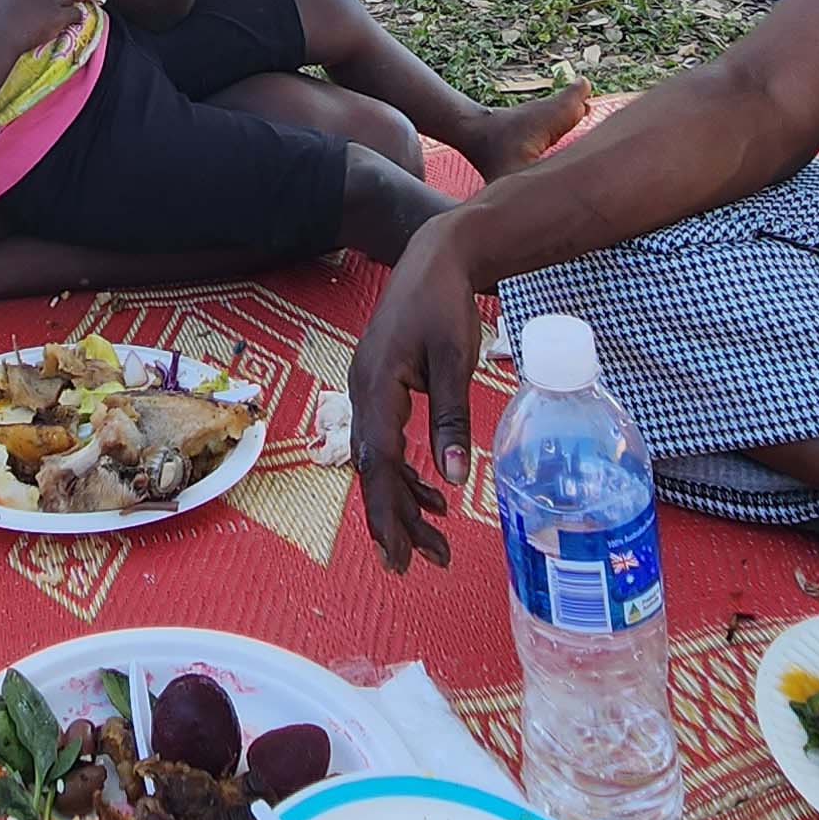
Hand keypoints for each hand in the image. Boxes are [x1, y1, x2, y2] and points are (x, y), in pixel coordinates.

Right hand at [347, 221, 488, 575]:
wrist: (434, 256)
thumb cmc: (444, 302)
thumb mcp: (456, 360)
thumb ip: (451, 419)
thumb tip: (453, 481)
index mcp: (375, 386)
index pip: (376, 463)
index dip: (385, 512)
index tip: (396, 555)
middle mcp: (362, 393)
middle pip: (374, 470)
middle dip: (397, 519)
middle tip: (425, 563)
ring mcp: (369, 391)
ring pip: (380, 460)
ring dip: (405, 500)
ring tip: (435, 542)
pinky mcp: (382, 389)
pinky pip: (388, 441)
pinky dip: (408, 472)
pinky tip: (433, 495)